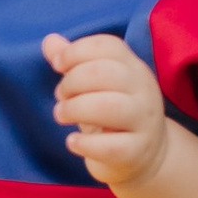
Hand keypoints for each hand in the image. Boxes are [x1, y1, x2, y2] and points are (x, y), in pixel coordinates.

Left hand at [45, 30, 168, 189]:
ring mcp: (144, 121)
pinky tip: (72, 142)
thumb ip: (74, 63)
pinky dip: (84, 144)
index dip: (75, 51)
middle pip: (105, 72)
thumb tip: (49, 40)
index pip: (108, 46)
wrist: (148, 156)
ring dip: (75, 109)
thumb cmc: (113, 115)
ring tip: (61, 115)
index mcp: (133, 67)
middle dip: (72, 81)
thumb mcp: (95, 86)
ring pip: (109, 106)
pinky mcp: (137, 151)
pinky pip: (111, 146)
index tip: (58, 65)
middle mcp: (144, 90)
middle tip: (60, 96)